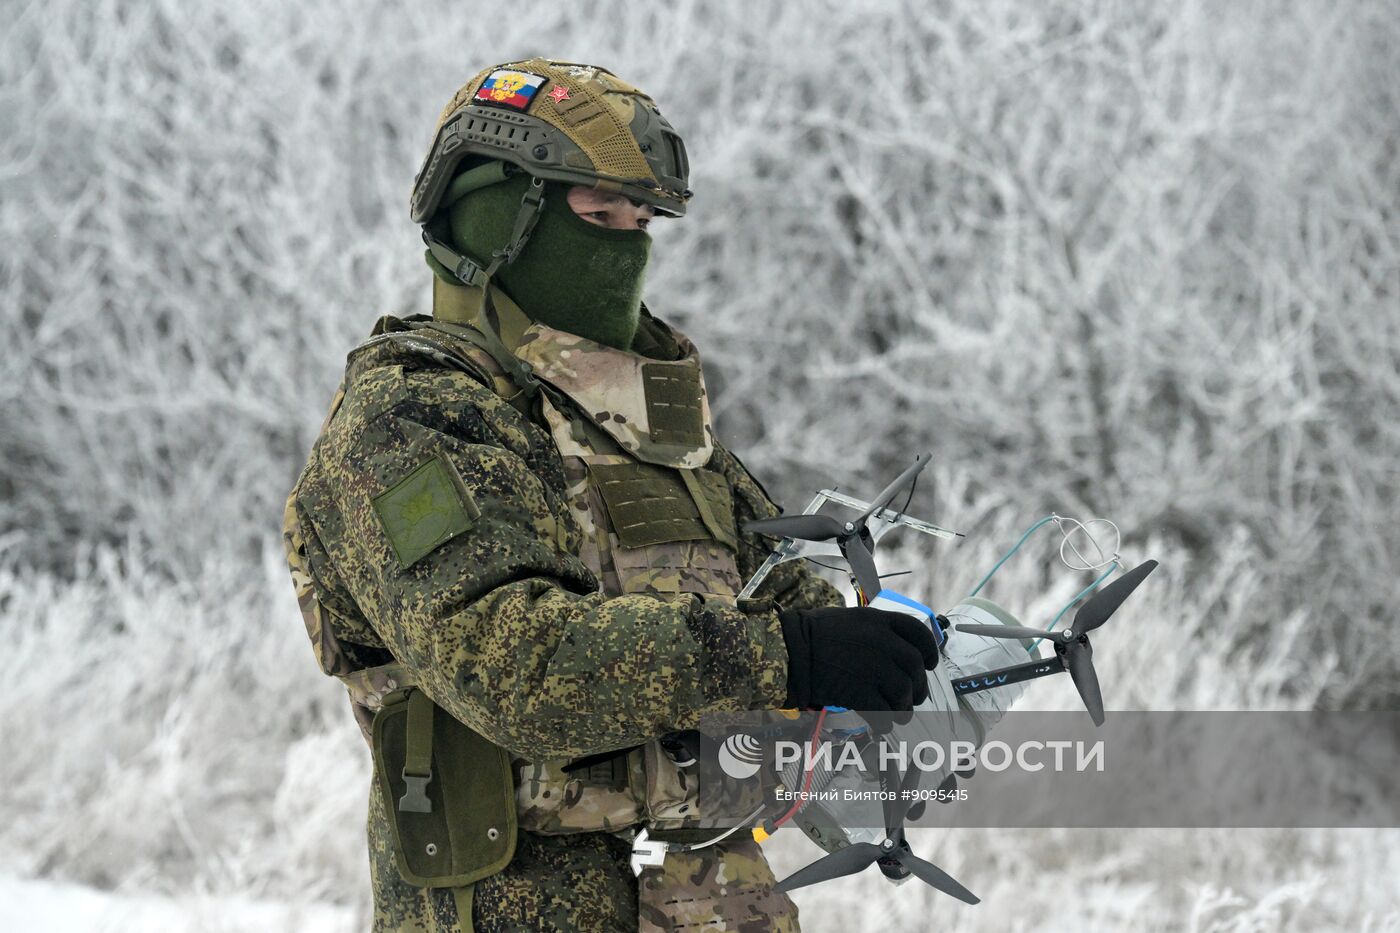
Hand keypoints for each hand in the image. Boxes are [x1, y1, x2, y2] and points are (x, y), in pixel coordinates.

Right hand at [779, 606, 939, 710]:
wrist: (790, 650)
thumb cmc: (812, 635)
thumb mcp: (850, 620)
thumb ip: (875, 632)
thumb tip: (893, 653)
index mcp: (879, 621)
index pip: (918, 634)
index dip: (929, 651)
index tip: (929, 663)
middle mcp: (882, 643)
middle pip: (915, 667)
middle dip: (918, 686)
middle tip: (912, 697)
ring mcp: (873, 669)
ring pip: (904, 693)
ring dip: (904, 708)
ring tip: (898, 714)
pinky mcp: (861, 692)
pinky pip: (885, 713)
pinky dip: (887, 723)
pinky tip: (882, 725)